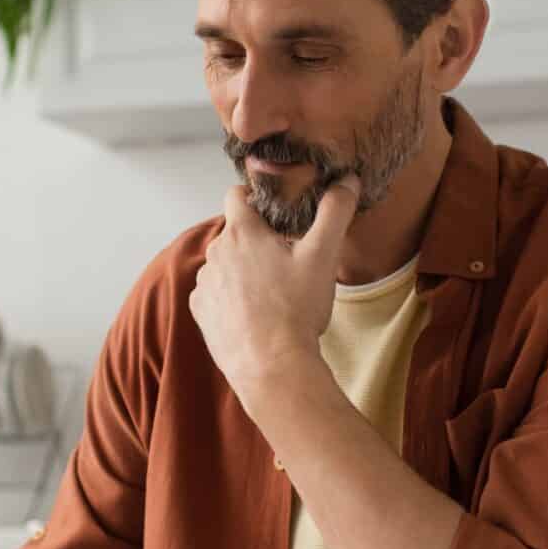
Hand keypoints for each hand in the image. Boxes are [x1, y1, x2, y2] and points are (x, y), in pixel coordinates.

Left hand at [189, 177, 360, 403]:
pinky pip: (214, 294)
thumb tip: (347, 181)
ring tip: (271, 294)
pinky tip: (254, 314)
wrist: (273, 367)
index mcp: (242, 232)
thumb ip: (335, 212)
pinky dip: (230, 299)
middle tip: (285, 261)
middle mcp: (215, 253)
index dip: (254, 197)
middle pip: (234, 234)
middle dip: (256, 241)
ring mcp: (204, 284)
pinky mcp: (200, 312)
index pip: (236, 194)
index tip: (272, 210)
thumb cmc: (297, 309)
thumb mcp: (324, 255)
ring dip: (242, 271)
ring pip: (224, 265)